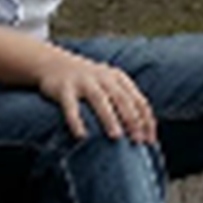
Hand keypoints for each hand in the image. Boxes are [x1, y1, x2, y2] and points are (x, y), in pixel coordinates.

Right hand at [35, 48, 157, 145]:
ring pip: (100, 99)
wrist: (52, 62)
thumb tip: (141, 132)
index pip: (138, 100)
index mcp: (117, 78)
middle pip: (122, 99)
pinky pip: (71, 106)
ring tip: (116, 136)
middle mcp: (103, 77)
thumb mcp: (107, 83)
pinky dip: (76, 120)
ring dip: (109, 118)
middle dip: (133, 120)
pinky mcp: (64, 88)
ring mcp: (83, 81)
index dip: (147, 120)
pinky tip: (81, 135)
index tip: (150, 140)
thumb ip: (122, 100)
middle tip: (138, 140)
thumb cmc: (86, 81)